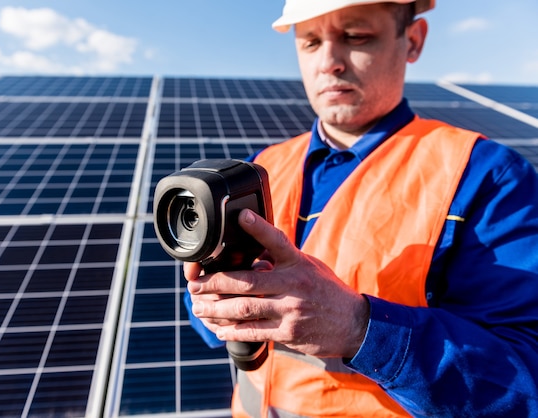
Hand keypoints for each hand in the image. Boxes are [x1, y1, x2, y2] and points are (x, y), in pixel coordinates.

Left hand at [184, 209, 369, 357]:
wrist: (354, 324)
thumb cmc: (327, 290)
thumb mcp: (309, 265)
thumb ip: (282, 258)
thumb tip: (254, 248)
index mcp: (298, 264)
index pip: (277, 241)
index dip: (258, 227)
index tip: (240, 216)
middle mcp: (294, 285)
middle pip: (247, 282)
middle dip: (215, 283)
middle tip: (195, 285)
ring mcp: (291, 311)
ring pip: (245, 309)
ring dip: (217, 309)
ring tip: (199, 308)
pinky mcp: (289, 333)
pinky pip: (254, 332)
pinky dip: (233, 331)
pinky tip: (219, 329)